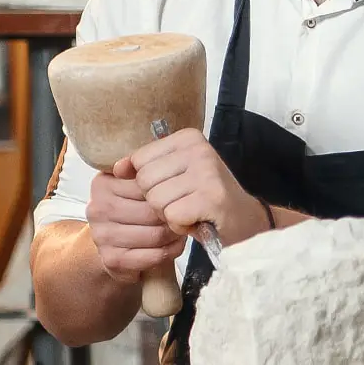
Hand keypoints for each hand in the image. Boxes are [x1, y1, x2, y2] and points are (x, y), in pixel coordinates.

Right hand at [85, 163, 186, 283]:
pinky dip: (169, 252)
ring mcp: (101, 235)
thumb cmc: (135, 212)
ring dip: (175, 235)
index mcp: (102, 184)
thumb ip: (150, 174)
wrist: (117, 247)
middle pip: (151, 211)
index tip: (180, 196)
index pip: (146, 185)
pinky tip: (174, 246)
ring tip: (182, 230)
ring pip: (154, 235)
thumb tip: (171, 162)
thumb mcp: (138, 189)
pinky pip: (152, 255)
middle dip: (173, 215)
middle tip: (186, 217)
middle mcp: (97, 208)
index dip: (168, 193)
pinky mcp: (112, 259)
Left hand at [128, 128, 263, 242]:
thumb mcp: (177, 175)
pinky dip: (181, 226)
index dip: (151, 183)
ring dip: (170, 215)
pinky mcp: (211, 198)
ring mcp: (207, 173)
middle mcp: (199, 150)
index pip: (140, 160)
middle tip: (185, 203)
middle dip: (159, 200)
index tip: (177, 188)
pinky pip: (172, 216)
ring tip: (193, 211)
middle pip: (145, 181)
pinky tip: (198, 221)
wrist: (247, 222)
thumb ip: (147, 167)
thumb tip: (116, 168)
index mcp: (189, 138)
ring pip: (156, 200)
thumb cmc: (207, 200)